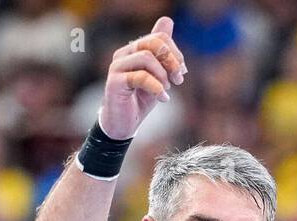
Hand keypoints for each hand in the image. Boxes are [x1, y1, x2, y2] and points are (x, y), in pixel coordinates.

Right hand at [99, 16, 186, 139]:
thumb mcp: (159, 75)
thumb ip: (163, 53)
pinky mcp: (115, 82)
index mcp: (135, 49)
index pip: (159, 38)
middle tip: (178, 80)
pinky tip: (163, 99)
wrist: (124, 122)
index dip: (176, 53)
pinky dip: (157, 88)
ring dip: (163, 76)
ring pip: (146, 58)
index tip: (181, 72)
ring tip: (166, 90)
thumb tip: (168, 21)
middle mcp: (124, 53)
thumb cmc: (141, 98)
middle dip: (172, 62)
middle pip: (153, 43)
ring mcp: (117, 66)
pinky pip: (140, 77)